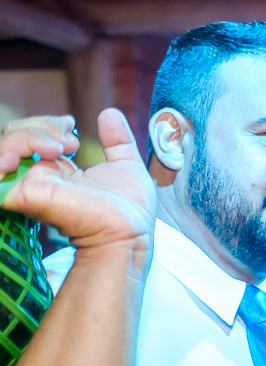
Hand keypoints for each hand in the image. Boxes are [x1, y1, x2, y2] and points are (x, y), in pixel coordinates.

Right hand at [1, 110, 154, 254]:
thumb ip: (117, 140)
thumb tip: (109, 113)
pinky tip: (36, 155)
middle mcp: (42, 174)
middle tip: (70, 142)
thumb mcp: (127, 165)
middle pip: (17, 134)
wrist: (129, 231)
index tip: (71, 124)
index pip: (35, 135)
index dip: (48, 123)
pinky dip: (7, 153)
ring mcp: (31, 182)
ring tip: (59, 149)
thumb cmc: (131, 210)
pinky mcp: (24, 192)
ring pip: (6, 143)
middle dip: (41, 125)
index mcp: (61, 168)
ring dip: (29, 135)